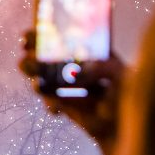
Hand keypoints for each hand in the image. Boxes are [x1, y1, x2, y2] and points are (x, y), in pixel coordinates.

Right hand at [19, 30, 124, 154]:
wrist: (121, 121)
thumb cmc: (124, 91)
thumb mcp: (120, 74)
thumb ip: (104, 68)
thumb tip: (83, 72)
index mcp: (80, 48)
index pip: (56, 35)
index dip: (40, 33)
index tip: (29, 36)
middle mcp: (67, 63)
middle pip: (40, 55)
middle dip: (30, 56)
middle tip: (29, 59)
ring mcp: (61, 83)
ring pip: (39, 77)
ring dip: (35, 79)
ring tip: (38, 84)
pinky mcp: (60, 102)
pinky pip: (48, 101)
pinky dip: (51, 104)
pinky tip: (59, 108)